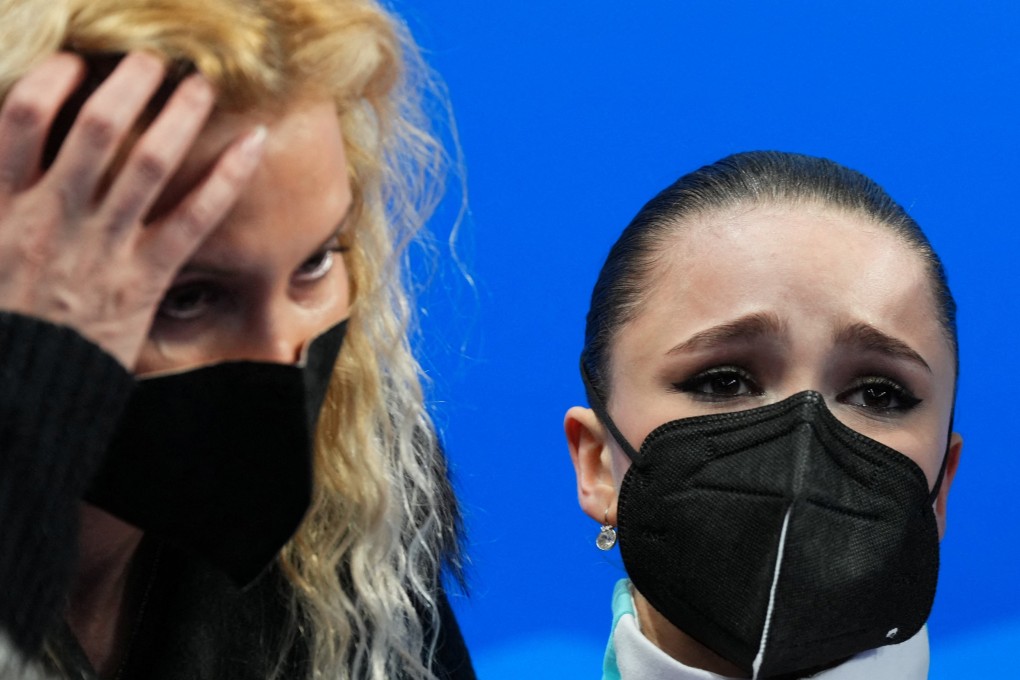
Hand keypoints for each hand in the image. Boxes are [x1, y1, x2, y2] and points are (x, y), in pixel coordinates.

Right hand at [0, 51, 264, 368]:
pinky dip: (226, 178)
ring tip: (200, 82)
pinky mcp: (144, 280)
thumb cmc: (2, 321)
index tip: (75, 62)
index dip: (52, 79)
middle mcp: (52, 217)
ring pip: (148, 163)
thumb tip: (12, 150)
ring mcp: (102, 248)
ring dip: (179, 114)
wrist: (23, 393)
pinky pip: (193, 220)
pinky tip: (254, 144)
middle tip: (152, 59)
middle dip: (129, 82)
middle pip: (95, 127)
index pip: (21, 117)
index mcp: (0, 207)